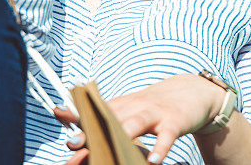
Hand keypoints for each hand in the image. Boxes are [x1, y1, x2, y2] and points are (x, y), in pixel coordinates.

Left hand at [55, 73, 223, 163]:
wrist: (192, 92)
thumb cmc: (155, 106)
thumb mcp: (131, 107)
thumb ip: (107, 116)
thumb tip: (76, 120)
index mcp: (123, 105)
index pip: (96, 109)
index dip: (77, 114)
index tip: (58, 115)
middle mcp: (136, 106)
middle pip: (112, 117)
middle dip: (92, 129)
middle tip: (75, 143)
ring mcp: (155, 114)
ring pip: (137, 123)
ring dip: (123, 135)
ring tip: (112, 150)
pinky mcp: (175, 122)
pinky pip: (167, 137)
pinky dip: (160, 148)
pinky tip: (153, 161)